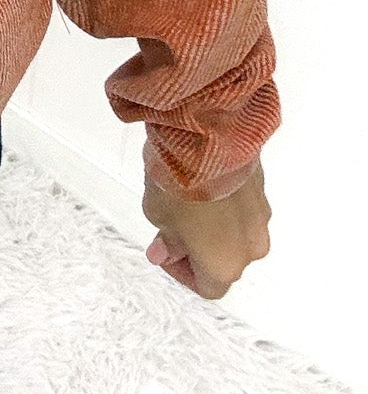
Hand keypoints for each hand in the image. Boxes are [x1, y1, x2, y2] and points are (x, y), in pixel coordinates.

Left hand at [142, 161, 271, 298]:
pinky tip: (202, 182)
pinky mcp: (262, 189)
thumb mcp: (158, 215)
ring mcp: (261, 217)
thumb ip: (166, 241)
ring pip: (236, 232)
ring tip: (185, 199)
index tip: (165, 250)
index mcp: (225, 265)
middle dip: (198, 247)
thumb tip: (166, 252)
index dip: (182, 271)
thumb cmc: (177, 181)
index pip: (208, 287)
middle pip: (225, 260)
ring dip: (215, 225)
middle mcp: (251, 248)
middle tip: (171, 225)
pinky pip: (242, 207)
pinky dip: (226, 203)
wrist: (206, 134)